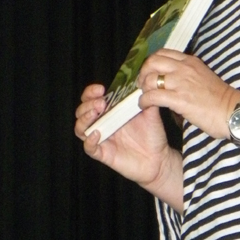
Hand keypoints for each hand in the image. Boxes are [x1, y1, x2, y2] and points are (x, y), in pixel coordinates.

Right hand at [75, 84, 182, 208]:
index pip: (91, 98)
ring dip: (84, 119)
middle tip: (101, 103)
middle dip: (88, 104)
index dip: (91, 92)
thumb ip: (146, 98)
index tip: (101, 89)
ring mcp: (102, 139)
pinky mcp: (103, 154)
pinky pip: (89, 147)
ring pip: (80, 128)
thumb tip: (145, 81)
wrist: (159, 159)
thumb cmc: (153, 135)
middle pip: (82, 111)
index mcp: (111, 111)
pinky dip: (89, 140)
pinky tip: (98, 133)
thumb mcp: (150, 113)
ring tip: (96, 113)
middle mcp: (103, 124)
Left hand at [137, 49, 239, 140]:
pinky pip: (153, 96)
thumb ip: (186, 74)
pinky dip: (144, 101)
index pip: (162, 53)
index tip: (148, 73)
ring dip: (143, 89)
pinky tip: (145, 105)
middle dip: (143, 73)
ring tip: (144, 97)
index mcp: (190, 61)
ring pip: (150, 79)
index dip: (150, 63)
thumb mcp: (202, 76)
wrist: (233, 112)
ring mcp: (181, 83)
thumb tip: (169, 80)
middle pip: (152, 62)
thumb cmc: (219, 99)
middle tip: (142, 84)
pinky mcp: (180, 99)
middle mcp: (184, 68)